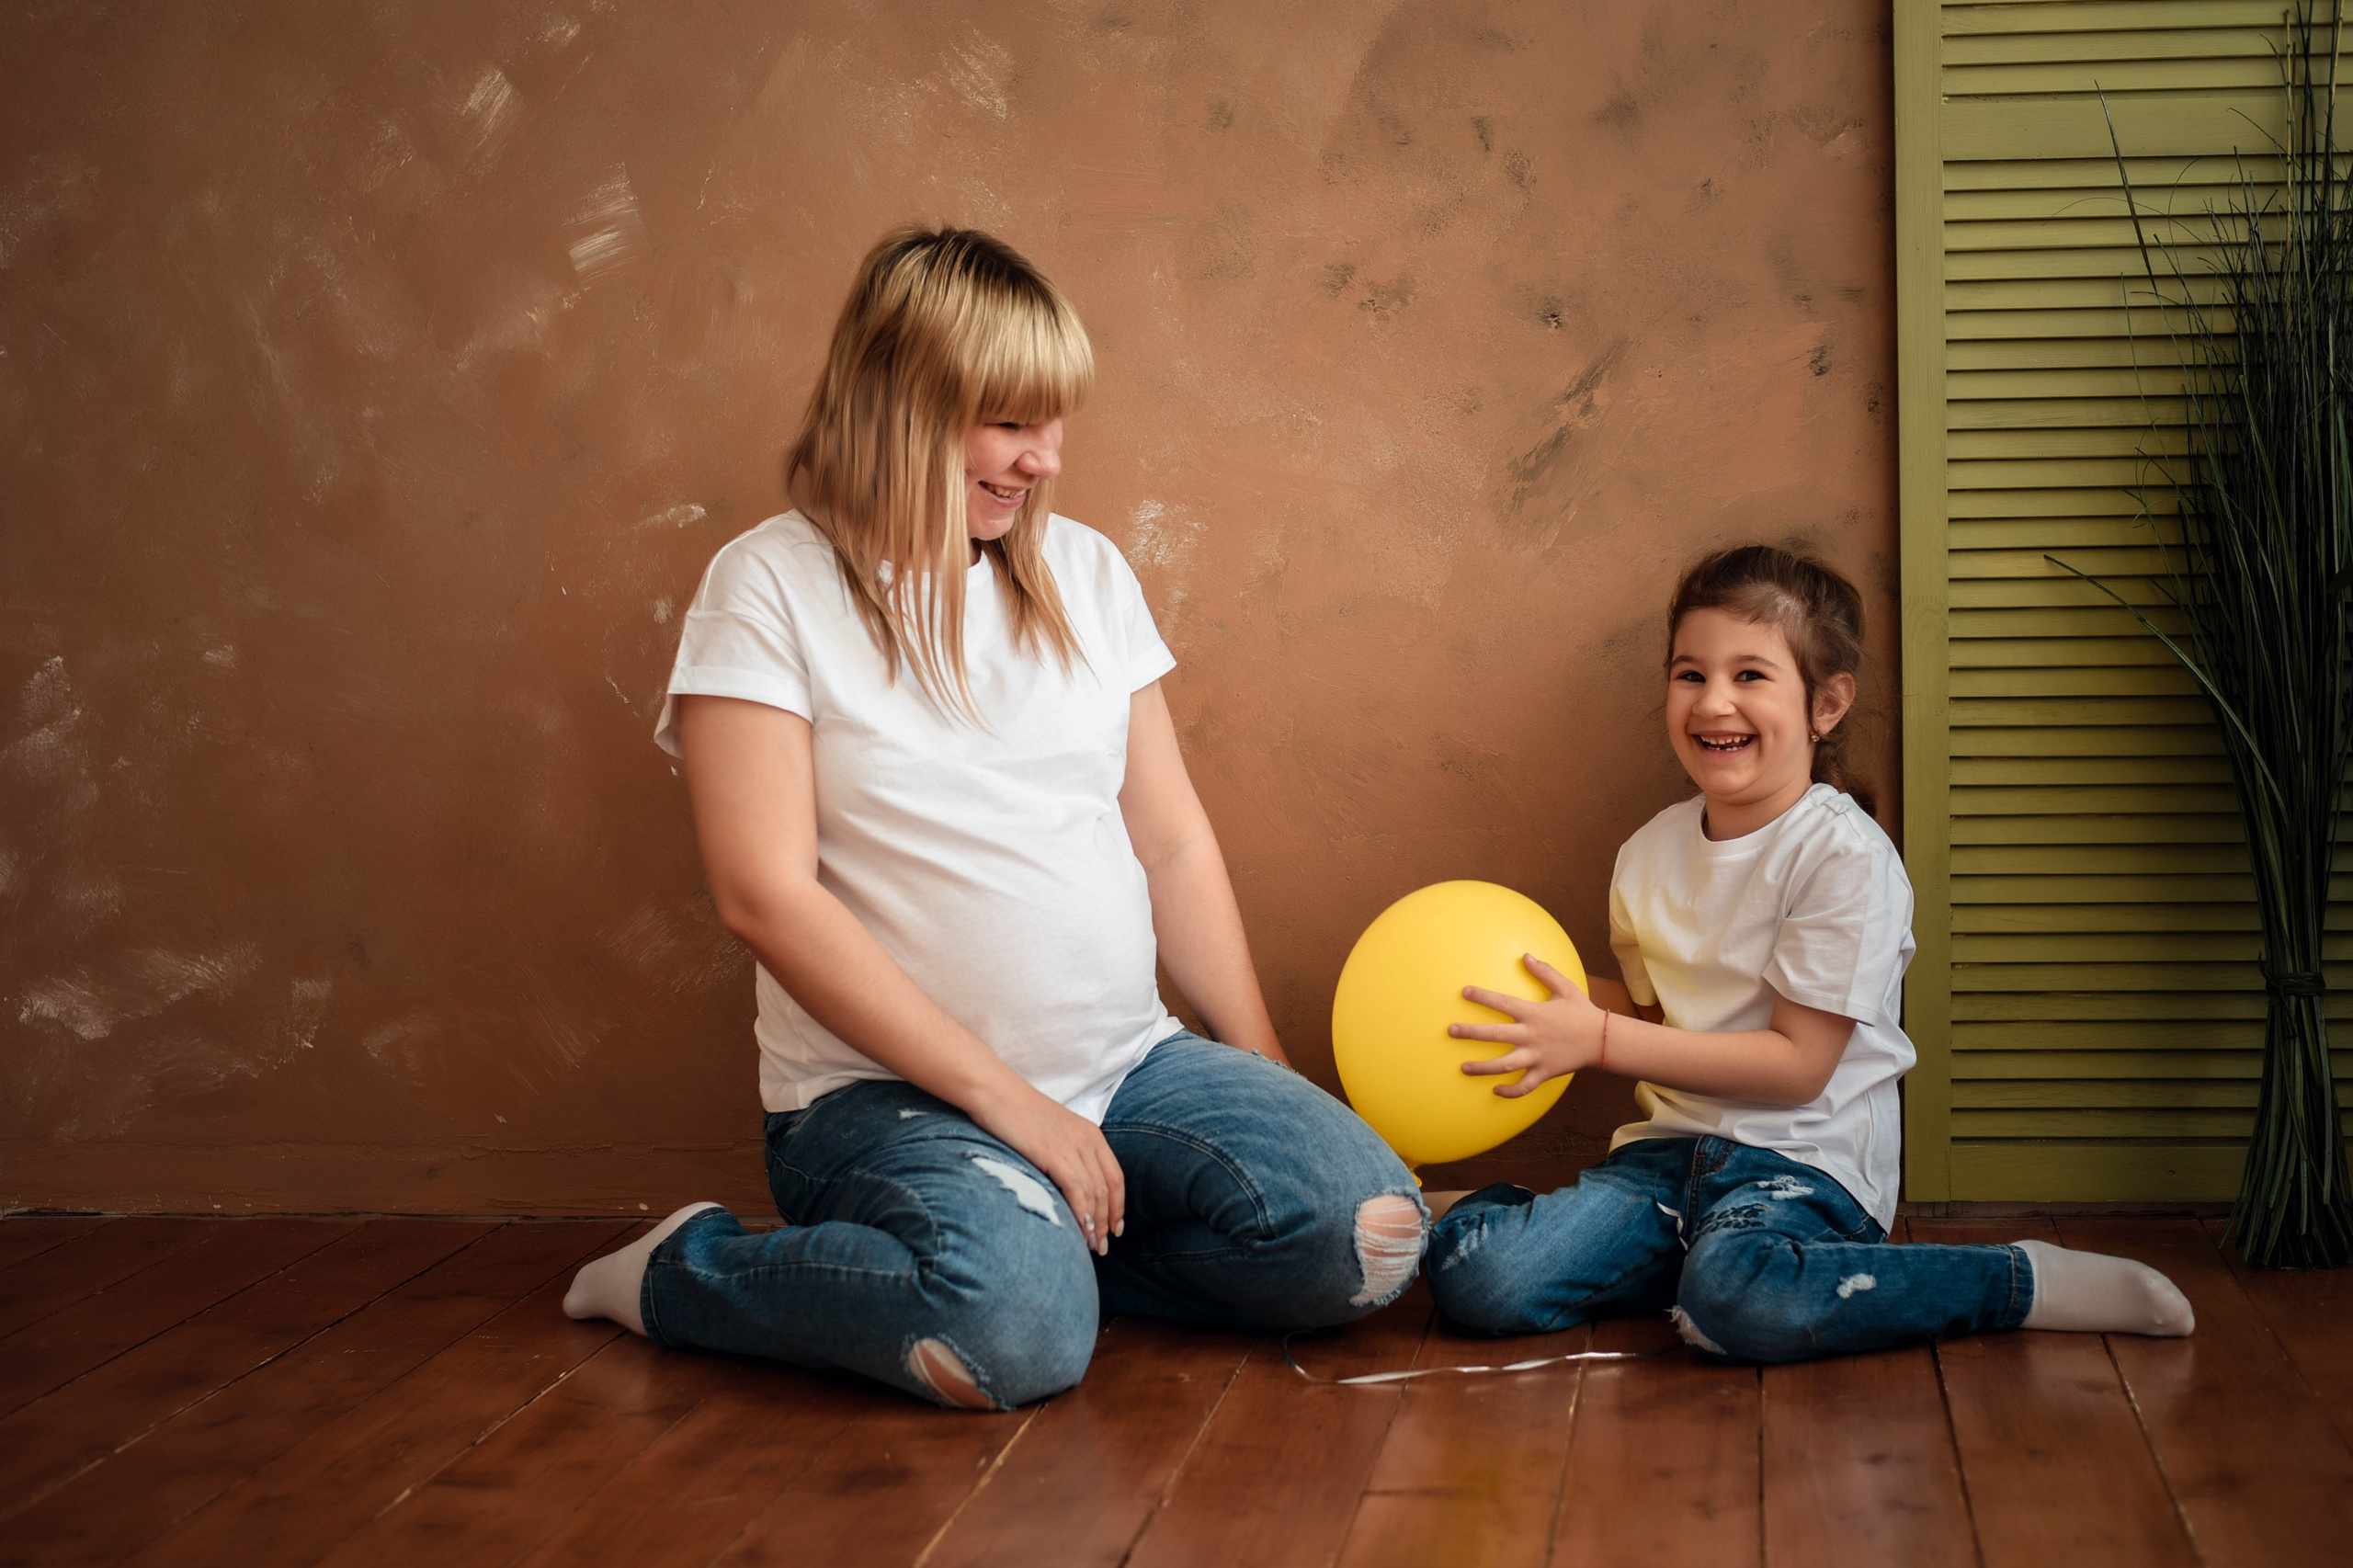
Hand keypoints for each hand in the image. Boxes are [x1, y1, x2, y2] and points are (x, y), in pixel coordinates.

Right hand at [967, 1081, 1126, 1255]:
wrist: (995, 1094)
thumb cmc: (1017, 1115)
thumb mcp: (1052, 1133)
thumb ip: (1065, 1155)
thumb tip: (1068, 1189)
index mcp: (1091, 1134)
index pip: (1115, 1176)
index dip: (1118, 1206)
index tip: (1115, 1228)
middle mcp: (1087, 1140)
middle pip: (1107, 1189)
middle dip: (1108, 1221)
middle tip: (1102, 1247)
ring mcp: (1072, 1146)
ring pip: (1094, 1193)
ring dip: (1096, 1224)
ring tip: (1092, 1246)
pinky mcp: (1054, 1153)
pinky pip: (1077, 1189)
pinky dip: (1082, 1213)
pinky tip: (1082, 1230)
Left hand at [1448, 955, 1601, 1098]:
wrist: (1604, 1040)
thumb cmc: (1582, 1012)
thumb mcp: (1565, 988)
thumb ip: (1545, 972)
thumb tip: (1525, 956)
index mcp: (1534, 1014)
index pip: (1502, 1003)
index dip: (1482, 997)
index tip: (1465, 992)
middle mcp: (1532, 1035)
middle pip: (1495, 1035)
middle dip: (1471, 1033)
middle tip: (1451, 1031)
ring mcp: (1537, 1056)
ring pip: (1504, 1065)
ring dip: (1482, 1068)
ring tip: (1463, 1068)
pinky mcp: (1544, 1072)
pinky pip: (1524, 1086)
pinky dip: (1510, 1091)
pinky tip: (1495, 1090)